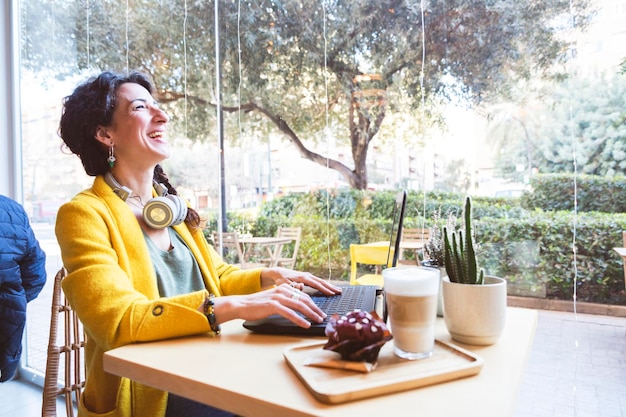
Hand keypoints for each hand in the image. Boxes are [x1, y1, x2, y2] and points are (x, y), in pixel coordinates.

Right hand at [212, 284, 327, 327]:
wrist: (242, 304)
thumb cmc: (258, 304)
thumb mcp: (275, 297)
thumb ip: (287, 296)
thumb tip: (300, 293)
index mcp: (284, 287)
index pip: (303, 295)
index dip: (314, 304)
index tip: (320, 311)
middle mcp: (283, 290)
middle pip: (304, 299)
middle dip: (316, 309)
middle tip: (323, 317)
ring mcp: (278, 297)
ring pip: (299, 306)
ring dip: (311, 314)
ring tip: (318, 320)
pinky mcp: (273, 305)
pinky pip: (290, 313)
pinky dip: (300, 319)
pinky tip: (306, 324)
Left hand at [260, 267, 342, 294]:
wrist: (278, 273)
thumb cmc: (280, 280)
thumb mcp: (284, 284)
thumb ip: (292, 287)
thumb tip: (302, 287)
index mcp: (302, 277)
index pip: (316, 284)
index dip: (324, 289)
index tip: (332, 294)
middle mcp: (307, 275)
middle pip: (321, 282)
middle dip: (331, 287)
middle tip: (340, 292)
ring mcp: (308, 276)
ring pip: (321, 281)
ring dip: (330, 286)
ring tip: (338, 290)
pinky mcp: (307, 277)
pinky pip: (318, 281)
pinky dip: (325, 285)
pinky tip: (330, 288)